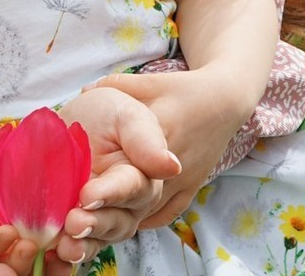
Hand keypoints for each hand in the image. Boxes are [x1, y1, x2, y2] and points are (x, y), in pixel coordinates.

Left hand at [46, 85, 182, 268]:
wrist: (69, 125)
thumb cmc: (104, 115)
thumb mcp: (123, 112)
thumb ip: (144, 136)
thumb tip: (171, 165)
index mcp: (140, 175)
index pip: (132, 189)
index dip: (112, 193)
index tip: (89, 194)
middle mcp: (126, 204)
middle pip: (119, 222)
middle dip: (96, 223)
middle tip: (73, 221)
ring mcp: (103, 219)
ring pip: (100, 240)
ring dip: (83, 245)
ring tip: (65, 244)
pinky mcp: (80, 231)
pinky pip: (80, 249)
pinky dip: (68, 256)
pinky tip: (53, 256)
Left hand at [86, 66, 246, 228]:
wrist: (224, 101)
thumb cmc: (182, 89)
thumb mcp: (148, 82)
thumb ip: (116, 85)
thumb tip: (84, 91)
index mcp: (158, 136)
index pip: (130, 164)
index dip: (106, 181)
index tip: (82, 191)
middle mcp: (171, 165)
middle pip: (136, 196)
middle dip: (109, 208)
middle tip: (80, 216)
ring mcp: (184, 181)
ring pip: (149, 210)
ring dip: (123, 218)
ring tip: (95, 221)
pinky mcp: (193, 189)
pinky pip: (166, 214)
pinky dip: (145, 219)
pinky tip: (124, 219)